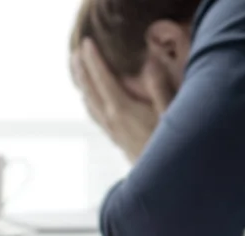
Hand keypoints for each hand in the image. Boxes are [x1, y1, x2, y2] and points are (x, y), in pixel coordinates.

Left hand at [71, 39, 174, 162]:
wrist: (161, 183)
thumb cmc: (170, 147)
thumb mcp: (170, 115)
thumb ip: (159, 89)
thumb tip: (150, 63)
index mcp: (122, 110)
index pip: (103, 79)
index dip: (93, 60)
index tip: (85, 44)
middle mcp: (111, 120)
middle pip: (90, 90)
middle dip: (81, 70)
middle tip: (73, 54)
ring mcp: (112, 131)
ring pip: (89, 104)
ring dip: (82, 85)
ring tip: (77, 72)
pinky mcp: (116, 139)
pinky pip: (95, 115)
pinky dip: (89, 101)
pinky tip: (89, 100)